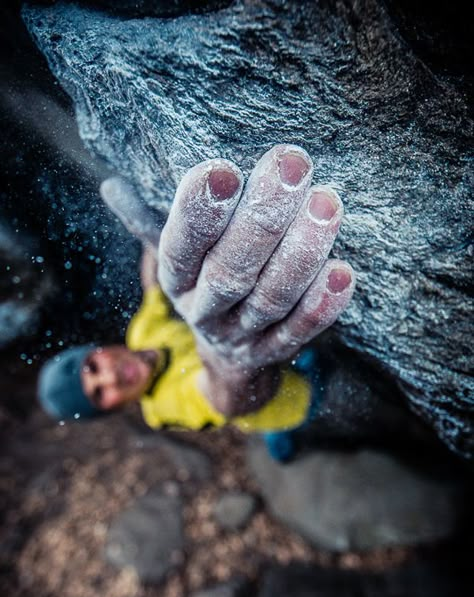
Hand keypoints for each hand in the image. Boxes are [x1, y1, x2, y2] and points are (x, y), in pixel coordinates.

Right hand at [158, 144, 354, 369]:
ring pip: (269, 299)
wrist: (226, 355)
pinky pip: (297, 333)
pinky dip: (320, 305)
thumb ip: (150, 220)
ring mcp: (241, 335)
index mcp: (177, 279)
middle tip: (292, 166)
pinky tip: (342, 271)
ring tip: (326, 203)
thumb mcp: (178, 254)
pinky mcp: (274, 352)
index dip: (198, 212)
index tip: (222, 169)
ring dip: (299, 254)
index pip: (180, 247)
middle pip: (230, 271)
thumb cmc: (206, 280)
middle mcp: (204, 310)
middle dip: (261, 219)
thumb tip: (110, 188)